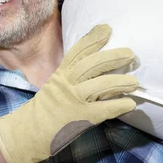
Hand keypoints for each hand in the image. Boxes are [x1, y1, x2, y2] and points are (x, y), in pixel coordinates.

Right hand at [0, 24, 137, 162]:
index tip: (106, 29)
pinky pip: (104, 109)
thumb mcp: (53, 89)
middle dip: (112, 57)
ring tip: (135, 82)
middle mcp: (66, 84)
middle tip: (130, 53)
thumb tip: (97, 73)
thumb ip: (71, 79)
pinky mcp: (81, 118)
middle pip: (91, 65)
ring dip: (120, 81)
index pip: (77, 52)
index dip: (92, 39)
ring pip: (100, 85)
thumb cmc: (44, 112)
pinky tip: (130, 104)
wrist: (28, 134)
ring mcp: (73, 100)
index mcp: (60, 75)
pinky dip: (119, 105)